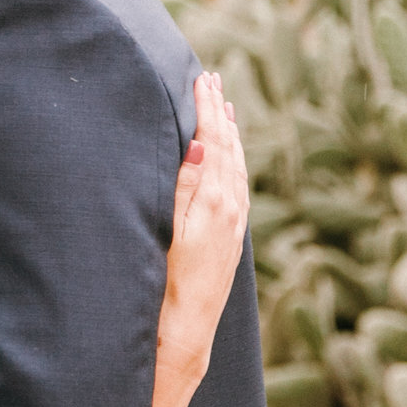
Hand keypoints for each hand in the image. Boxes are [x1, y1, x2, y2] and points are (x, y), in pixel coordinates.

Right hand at [162, 71, 248, 370]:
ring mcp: (235, 223)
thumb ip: (185, 186)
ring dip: (229, 134)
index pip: (212, 143)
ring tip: (224, 108)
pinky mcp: (233, 235)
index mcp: (215, 202)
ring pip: (236, 165)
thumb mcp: (171, 229)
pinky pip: (238, 182)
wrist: (187, 327)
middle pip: (229, 148)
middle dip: (220, 113)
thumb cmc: (168, 282)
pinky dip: (233, 158)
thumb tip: (199, 144)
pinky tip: (229, 156)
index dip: (206, 110)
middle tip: (213, 81)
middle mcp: (232, 208)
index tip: (201, 80)